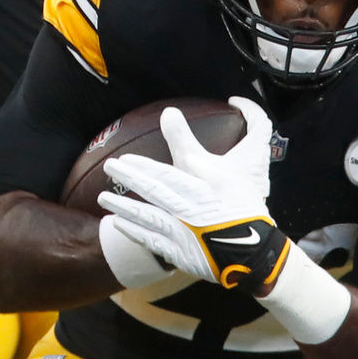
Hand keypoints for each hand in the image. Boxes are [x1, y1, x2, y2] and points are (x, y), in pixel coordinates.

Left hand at [98, 99, 283, 290]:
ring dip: (123, 207)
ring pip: (147, 217)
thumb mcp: (249, 161)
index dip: (144, 165)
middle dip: (129, 177)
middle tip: (109, 166)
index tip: (125, 158)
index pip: (167, 173)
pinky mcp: (181, 253)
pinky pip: (152, 242)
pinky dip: (134, 232)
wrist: (255, 250)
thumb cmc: (249, 204)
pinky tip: (117, 223)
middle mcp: (188, 209)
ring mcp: (182, 233)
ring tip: (102, 197)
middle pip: (153, 190)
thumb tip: (207, 106)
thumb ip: (234, 131)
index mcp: (203, 187)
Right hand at [161, 96, 272, 199]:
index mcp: (252, 155)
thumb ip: (180, 138)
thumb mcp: (193, 163)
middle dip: (241, 133)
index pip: (260, 122)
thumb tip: (169, 114)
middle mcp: (257, 172)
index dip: (249, 108)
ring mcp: (253, 191)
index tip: (233, 102)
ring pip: (248, 166)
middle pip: (256, 144)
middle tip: (224, 127)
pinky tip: (207, 184)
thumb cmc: (219, 201)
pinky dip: (225, 179)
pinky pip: (238, 186)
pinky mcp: (244, 208)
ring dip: (233, 158)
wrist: (231, 245)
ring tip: (213, 155)